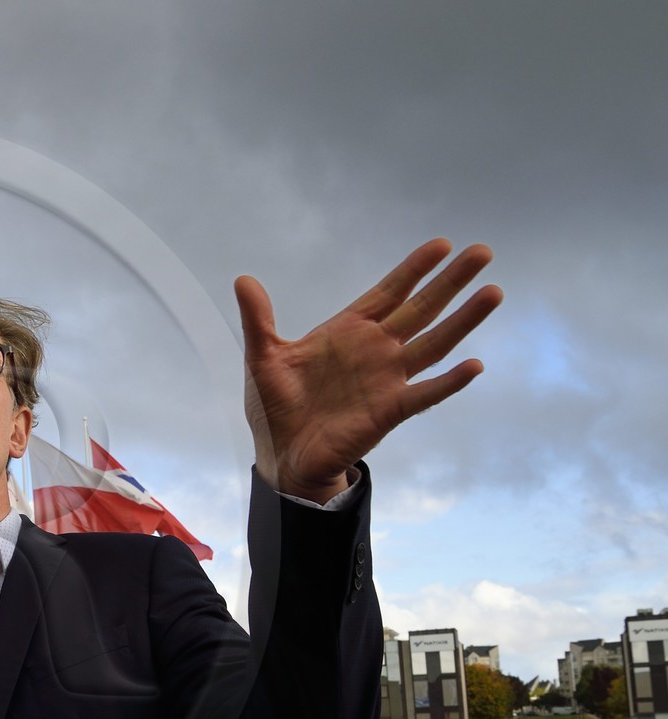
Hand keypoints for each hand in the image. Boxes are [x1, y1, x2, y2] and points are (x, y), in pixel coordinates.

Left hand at [237, 238, 501, 502]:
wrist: (282, 454)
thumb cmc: (275, 406)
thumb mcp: (263, 358)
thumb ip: (259, 319)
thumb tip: (243, 280)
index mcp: (347, 332)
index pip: (388, 293)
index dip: (413, 269)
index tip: (442, 244)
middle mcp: (375, 350)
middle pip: (421, 309)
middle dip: (450, 282)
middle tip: (483, 252)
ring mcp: (387, 379)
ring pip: (434, 343)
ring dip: (463, 320)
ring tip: (493, 293)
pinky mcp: (390, 410)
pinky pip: (426, 394)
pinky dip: (449, 382)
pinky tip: (474, 366)